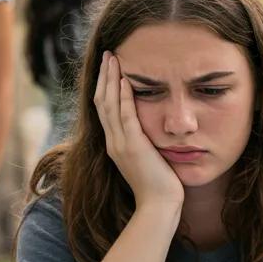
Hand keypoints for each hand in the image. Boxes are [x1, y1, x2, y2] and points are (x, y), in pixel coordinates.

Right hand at [94, 52, 183, 211]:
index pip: (104, 109)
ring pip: (109, 104)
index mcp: (115, 144)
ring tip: (113, 58)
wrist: (159, 207)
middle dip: (104, 76)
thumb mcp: (148, 158)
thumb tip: (151, 128)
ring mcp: (121, 144)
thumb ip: (144, 142)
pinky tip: (127, 79)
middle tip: (107, 54)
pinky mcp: (133, 146)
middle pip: (101, 102)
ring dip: (111, 79)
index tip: (109, 68)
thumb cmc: (160, 186)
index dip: (105, 87)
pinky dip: (125, 96)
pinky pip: (126, 116)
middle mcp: (113, 141)